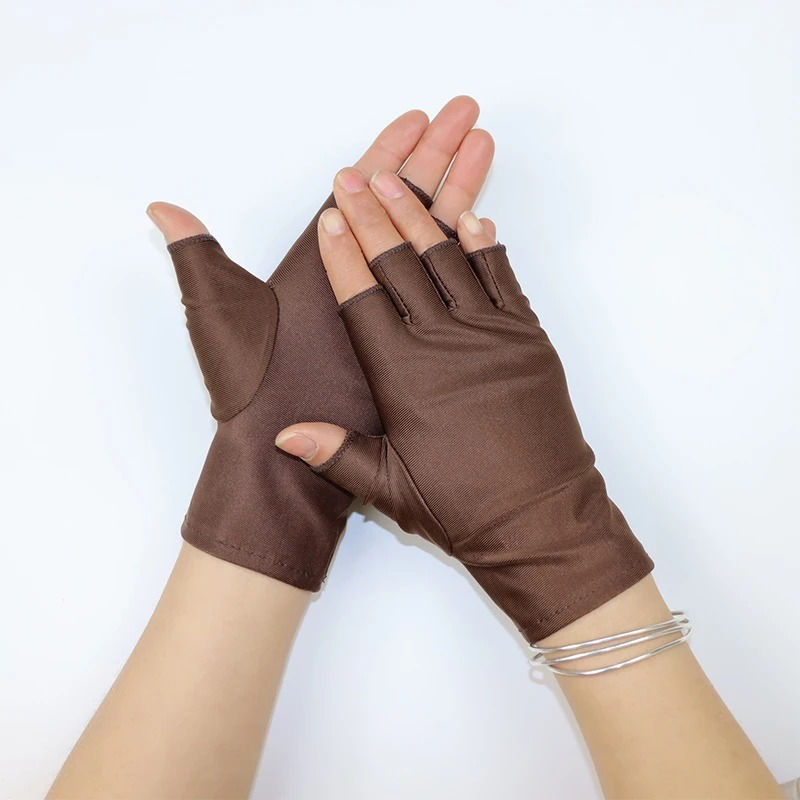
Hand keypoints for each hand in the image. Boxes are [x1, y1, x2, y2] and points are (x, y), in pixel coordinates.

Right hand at [147, 97, 494, 589]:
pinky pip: (504, 279)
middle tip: (354, 176)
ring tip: (399, 179)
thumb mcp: (388, 486)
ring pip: (449, 260)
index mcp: (403, 376)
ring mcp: (492, 335)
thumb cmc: (463, 507)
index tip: (329, 216)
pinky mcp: (529, 339)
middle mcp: (445, 344)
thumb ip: (335, 452)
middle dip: (372, 215)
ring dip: (421, 215)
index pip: (361, 298)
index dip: (342, 254)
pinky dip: (485, 246)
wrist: (542, 520)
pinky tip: (471, 216)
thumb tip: (284, 433)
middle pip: (399, 264)